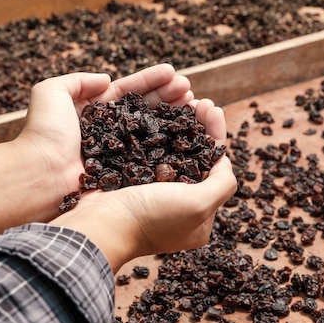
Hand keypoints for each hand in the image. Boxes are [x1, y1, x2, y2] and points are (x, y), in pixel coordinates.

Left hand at [17, 63, 194, 196]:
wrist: (40, 176)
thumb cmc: (44, 134)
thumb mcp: (50, 92)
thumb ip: (76, 80)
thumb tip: (106, 79)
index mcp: (93, 112)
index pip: (127, 91)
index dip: (151, 81)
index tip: (173, 72)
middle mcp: (108, 133)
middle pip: (144, 109)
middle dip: (168, 96)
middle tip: (189, 88)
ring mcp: (118, 154)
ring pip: (152, 130)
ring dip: (173, 115)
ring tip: (193, 102)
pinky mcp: (124, 174)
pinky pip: (151, 155)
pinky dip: (170, 144)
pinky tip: (186, 133)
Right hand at [49, 99, 236, 272]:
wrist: (99, 224)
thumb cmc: (151, 217)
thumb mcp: (199, 205)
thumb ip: (222, 183)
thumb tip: (224, 160)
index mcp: (196, 216)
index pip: (215, 169)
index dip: (215, 137)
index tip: (213, 109)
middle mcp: (175, 203)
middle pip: (193, 156)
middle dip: (198, 125)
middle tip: (199, 101)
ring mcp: (150, 190)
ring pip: (169, 148)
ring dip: (176, 122)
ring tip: (181, 98)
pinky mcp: (128, 178)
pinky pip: (145, 148)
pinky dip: (152, 128)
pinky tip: (155, 109)